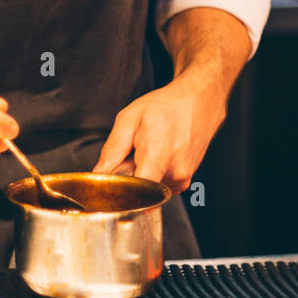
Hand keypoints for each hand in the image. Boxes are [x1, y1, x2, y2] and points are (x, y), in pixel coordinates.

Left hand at [92, 78, 224, 194]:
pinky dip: (154, 176)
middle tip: (131, 158)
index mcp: (158, 154)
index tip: (111, 188)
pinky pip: (161, 187)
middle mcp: (174, 171)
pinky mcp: (185, 181)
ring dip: (143, 177)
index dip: (120, 195)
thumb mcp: (130, 118)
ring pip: (150, 191)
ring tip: (148, 153)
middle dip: (129, 180)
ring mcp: (182, 178)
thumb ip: (112, 148)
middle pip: (139, 192)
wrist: (198, 101)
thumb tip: (99, 173)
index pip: (137, 193)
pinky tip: (158, 157)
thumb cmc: (166, 106)